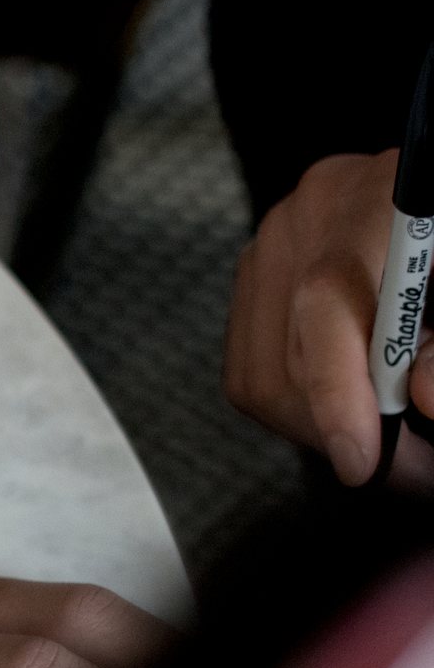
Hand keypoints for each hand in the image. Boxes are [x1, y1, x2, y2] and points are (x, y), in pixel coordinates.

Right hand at [226, 148, 433, 484]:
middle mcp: (311, 214)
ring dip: (319, 430)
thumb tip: (424, 398)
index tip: (363, 460)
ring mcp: (273, 245)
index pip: (327, 298)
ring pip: (261, 377)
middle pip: (289, 352)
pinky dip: (300, 410)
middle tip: (410, 473)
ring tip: (383, 447)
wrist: (433, 209)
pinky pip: (252, 373)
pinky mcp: (256, 278)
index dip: (338, 390)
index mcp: (379, 194)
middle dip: (344, 431)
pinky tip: (350, 410)